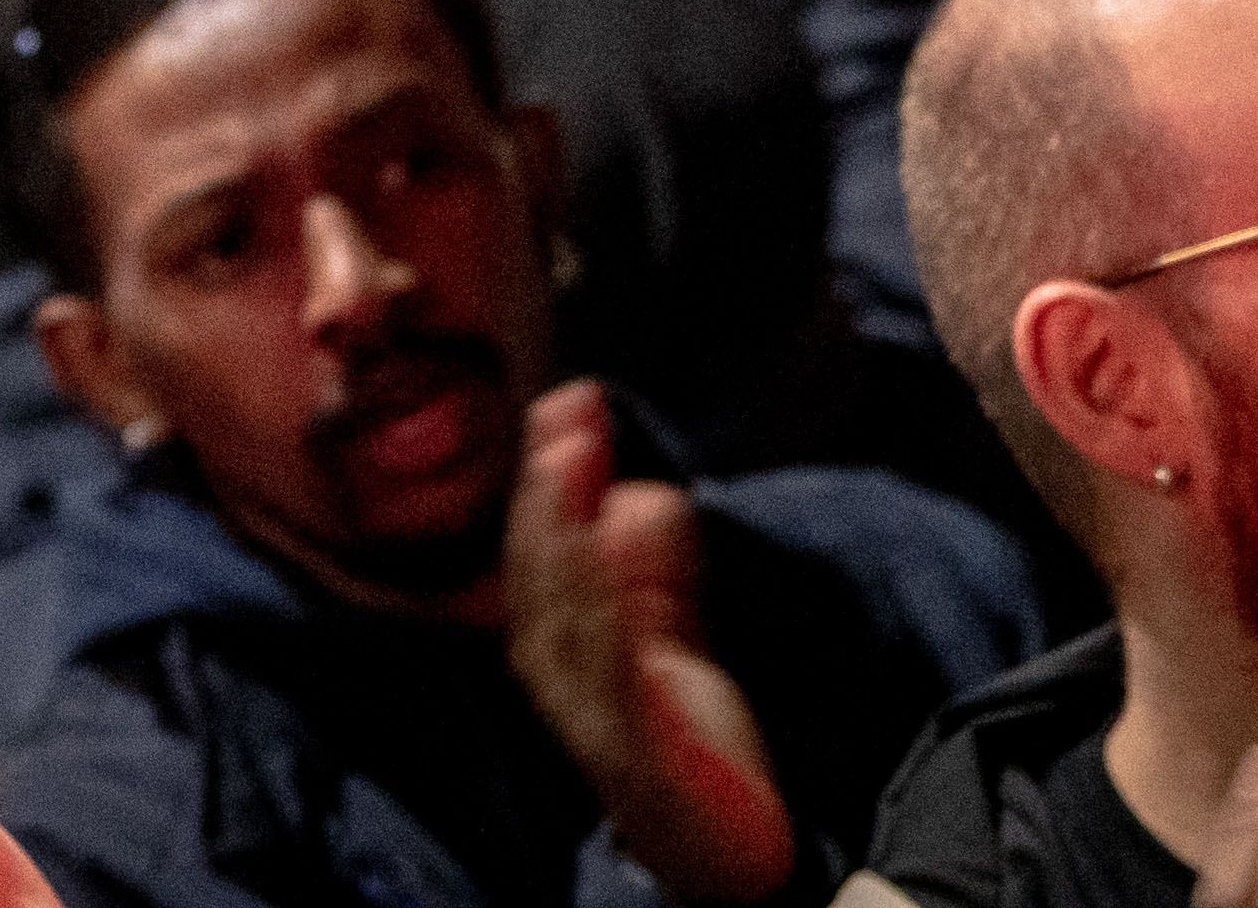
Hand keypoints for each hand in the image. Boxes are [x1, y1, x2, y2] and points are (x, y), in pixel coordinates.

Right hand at [505, 381, 794, 903]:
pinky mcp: (626, 747)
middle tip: (567, 414)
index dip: (552, 473)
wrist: (719, 853)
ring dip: (561, 529)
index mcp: (556, 642)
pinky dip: (596, 602)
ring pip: (558, 609)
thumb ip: (653, 572)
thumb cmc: (683, 745)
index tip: (569, 404)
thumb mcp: (668, 638)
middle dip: (551, 485)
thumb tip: (640, 492)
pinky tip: (600, 549)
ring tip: (571, 461)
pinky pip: (604, 665)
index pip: (540, 545)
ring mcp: (583, 713)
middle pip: (538, 567)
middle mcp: (553, 674)